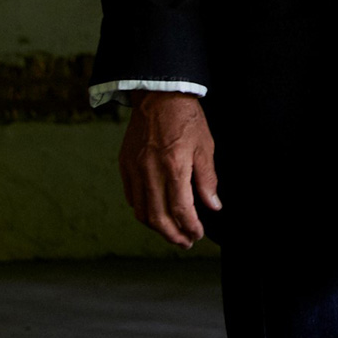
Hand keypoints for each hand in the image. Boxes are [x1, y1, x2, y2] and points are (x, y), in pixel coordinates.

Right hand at [118, 90, 220, 248]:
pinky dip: (143, 211)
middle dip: (173, 235)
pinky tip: (155, 213)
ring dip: (157, 227)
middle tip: (186, 242)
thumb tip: (213, 206)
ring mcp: (134, 169)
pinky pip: (131, 197)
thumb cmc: (186, 118)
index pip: (180, 209)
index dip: (190, 226)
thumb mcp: (205, 147)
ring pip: (141, 211)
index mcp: (174, 167)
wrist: (159, 95)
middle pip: (158, 217)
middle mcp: (150, 171)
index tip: (198, 234)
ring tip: (172, 232)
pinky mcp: (125, 165)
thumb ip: (207, 180)